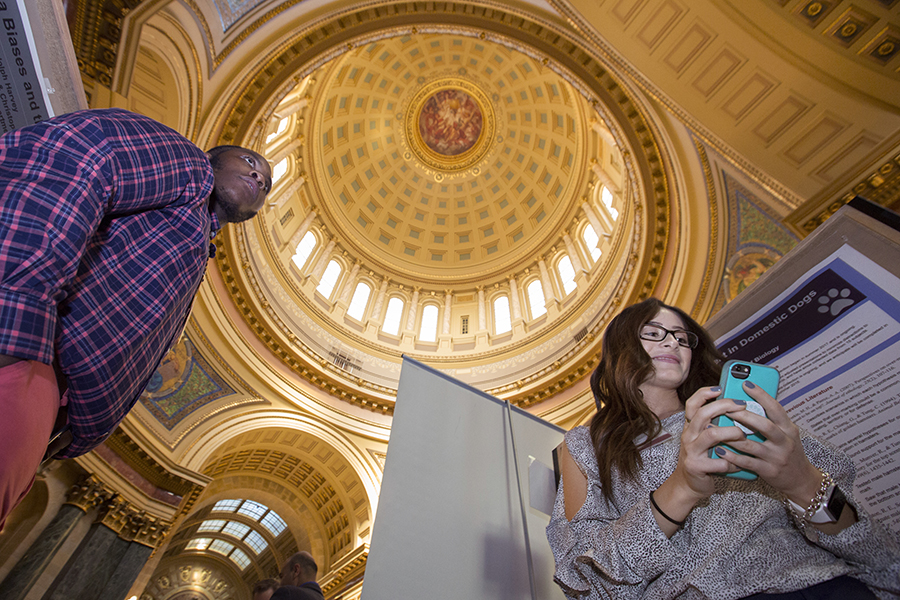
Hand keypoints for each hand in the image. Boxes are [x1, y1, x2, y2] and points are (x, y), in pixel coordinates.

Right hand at [672, 386, 751, 499]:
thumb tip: (737, 409)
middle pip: (703, 414)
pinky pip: (719, 462)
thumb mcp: (703, 439)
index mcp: (690, 427)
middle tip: (741, 405)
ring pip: (712, 434)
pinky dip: (732, 462)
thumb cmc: (702, 458)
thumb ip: (714, 425)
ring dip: (731, 432)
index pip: (692, 404)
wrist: (689, 485)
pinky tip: (739, 464)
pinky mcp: (697, 467)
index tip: (720, 388)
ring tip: (743, 434)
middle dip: (723, 406)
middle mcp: (689, 436)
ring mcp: (691, 451)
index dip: (705, 394)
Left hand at [714, 381, 820, 504]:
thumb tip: (749, 400)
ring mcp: (776, 457)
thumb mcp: (787, 433)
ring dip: (730, 436)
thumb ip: (772, 420)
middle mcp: (784, 442)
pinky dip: (732, 456)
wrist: (801, 480)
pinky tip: (719, 450)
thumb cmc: (789, 452)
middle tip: (726, 408)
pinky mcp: (768, 471)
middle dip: (743, 416)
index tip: (746, 383)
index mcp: (789, 428)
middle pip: (764, 425)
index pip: (776, 408)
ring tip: (713, 428)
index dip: (761, 395)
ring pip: (751, 445)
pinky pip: (747, 463)